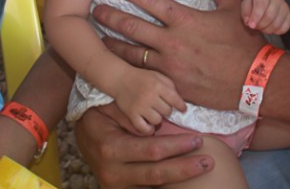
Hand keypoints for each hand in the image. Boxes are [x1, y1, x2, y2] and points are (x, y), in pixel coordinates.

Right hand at [75, 104, 212, 188]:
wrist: (82, 137)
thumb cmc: (99, 118)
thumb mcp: (110, 109)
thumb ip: (132, 115)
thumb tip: (157, 124)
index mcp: (112, 149)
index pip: (152, 150)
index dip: (177, 146)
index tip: (198, 140)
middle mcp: (114, 172)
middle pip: (157, 173)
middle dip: (185, 168)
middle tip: (208, 161)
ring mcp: (116, 186)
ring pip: (153, 186)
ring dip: (179, 180)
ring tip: (200, 170)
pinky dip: (164, 188)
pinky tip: (182, 184)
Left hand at [94, 0, 267, 110]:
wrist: (257, 81)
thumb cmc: (246, 43)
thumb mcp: (234, 8)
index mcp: (185, 20)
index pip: (150, 1)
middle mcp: (173, 42)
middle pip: (133, 27)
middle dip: (111, 17)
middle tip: (94, 10)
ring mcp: (171, 66)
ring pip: (133, 55)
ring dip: (114, 46)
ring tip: (99, 40)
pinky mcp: (173, 85)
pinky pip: (146, 77)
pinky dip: (130, 71)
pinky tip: (119, 68)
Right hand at [113, 68, 186, 134]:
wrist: (120, 78)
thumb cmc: (141, 77)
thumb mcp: (157, 76)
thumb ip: (170, 86)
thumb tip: (179, 101)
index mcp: (157, 85)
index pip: (175, 99)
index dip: (181, 106)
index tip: (183, 109)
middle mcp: (149, 96)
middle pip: (167, 111)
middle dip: (166, 109)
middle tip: (161, 107)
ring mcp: (140, 106)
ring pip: (157, 120)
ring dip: (157, 118)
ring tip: (154, 113)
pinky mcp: (131, 114)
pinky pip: (143, 128)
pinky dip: (148, 129)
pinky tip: (148, 124)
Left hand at [241, 0, 289, 34]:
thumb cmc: (254, 2)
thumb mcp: (246, 3)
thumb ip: (245, 12)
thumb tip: (248, 23)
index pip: (261, 6)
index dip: (255, 18)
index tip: (251, 26)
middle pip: (270, 16)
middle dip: (261, 25)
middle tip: (256, 27)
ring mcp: (285, 6)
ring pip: (277, 23)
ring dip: (268, 30)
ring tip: (262, 28)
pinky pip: (285, 28)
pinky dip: (277, 32)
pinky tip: (270, 29)